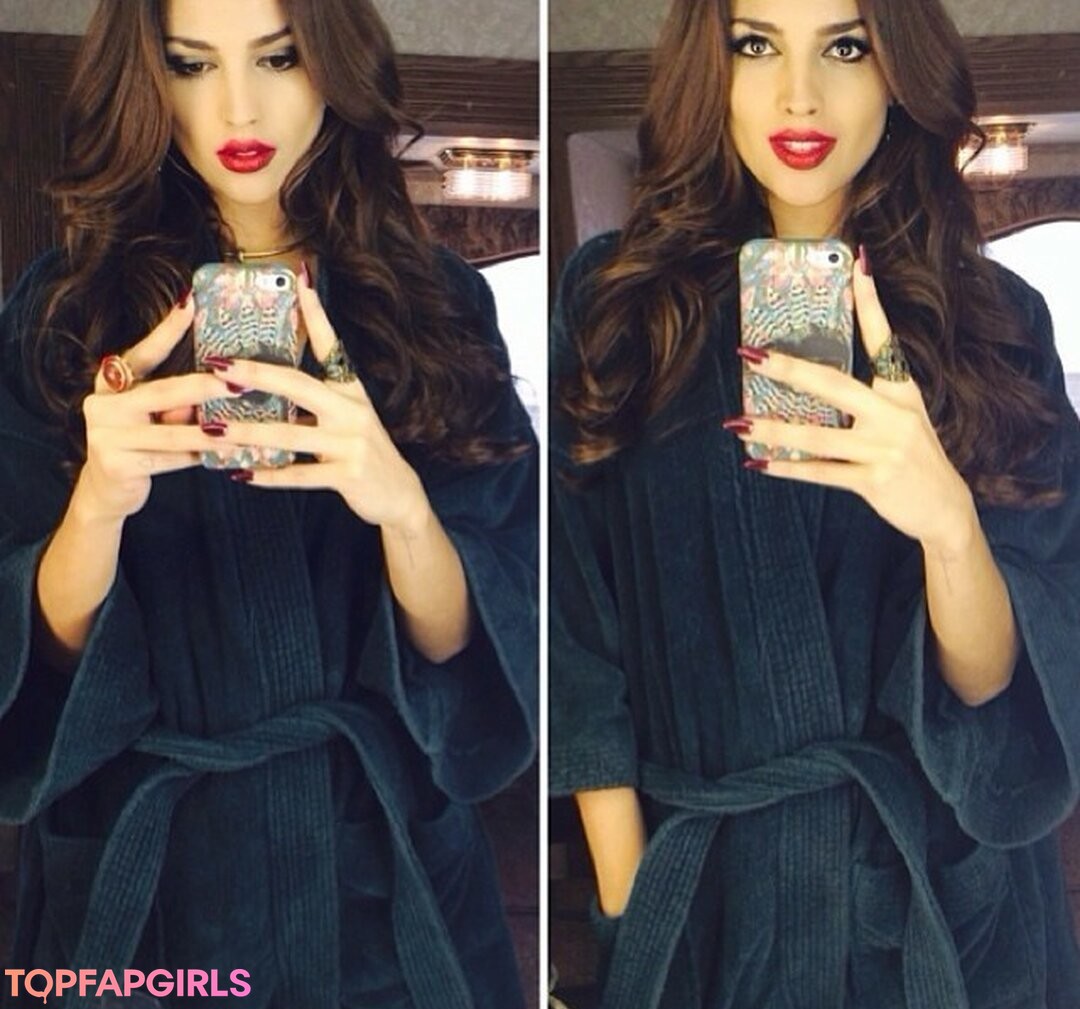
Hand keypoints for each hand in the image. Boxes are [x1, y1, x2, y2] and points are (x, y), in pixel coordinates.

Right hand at [78, 297, 237, 522]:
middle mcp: (103, 404)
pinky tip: (229, 455)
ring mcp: (106, 435)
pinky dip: (201, 457)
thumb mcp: (153, 417)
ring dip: (212, 431)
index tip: (190, 303)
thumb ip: (175, 403)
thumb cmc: (139, 444)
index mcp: (111, 384)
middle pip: (161, 392)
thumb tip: (216, 387)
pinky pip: (171, 459)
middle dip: (203, 388)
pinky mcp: (117, 464)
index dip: (166, 329)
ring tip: (246, 429)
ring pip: (171, 432)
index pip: (142, 353)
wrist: (106, 492)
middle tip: (238, 383)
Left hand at [208, 274, 431, 534]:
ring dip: (247, 432)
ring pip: (290, 434)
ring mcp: (352, 442)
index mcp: (350, 389)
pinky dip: (270, 476)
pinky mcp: (348, 474)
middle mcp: (352, 410)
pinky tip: (242, 474)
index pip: (330, 343)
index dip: (315, 312)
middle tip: (217, 366)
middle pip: (299, 385)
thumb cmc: (363, 450)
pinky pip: (300, 474)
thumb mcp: (348, 416)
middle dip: (255, 374)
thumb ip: (315, 399)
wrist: (399, 494)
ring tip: (212, 430)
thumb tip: (266, 382)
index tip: (298, 277)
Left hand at [734, 256, 976, 555]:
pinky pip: (820, 472)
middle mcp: (893, 414)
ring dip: (773, 429)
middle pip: (833, 384)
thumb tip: (815, 380)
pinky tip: (759, 463)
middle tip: (750, 356)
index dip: (870, 302)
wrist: (945, 508)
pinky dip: (788, 468)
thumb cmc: (915, 456)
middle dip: (789, 369)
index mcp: (902, 391)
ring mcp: (883, 448)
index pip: (883, 339)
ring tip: (738, 423)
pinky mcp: (872, 479)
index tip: (856, 264)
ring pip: (817, 435)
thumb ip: (870, 397)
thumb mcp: (904, 417)